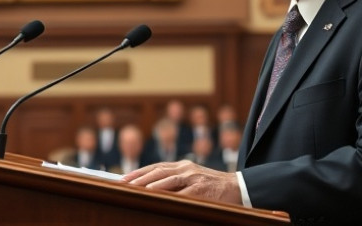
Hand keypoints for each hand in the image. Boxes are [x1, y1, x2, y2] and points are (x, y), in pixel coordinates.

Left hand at [122, 160, 242, 204]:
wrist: (239, 188)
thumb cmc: (214, 187)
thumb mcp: (194, 179)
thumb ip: (176, 182)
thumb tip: (152, 190)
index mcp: (183, 165)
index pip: (156, 167)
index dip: (139, 172)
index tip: (124, 178)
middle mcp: (186, 168)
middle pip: (157, 171)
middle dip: (138, 177)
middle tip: (122, 183)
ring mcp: (193, 177)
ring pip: (166, 178)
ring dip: (147, 183)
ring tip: (133, 188)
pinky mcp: (201, 187)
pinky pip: (180, 190)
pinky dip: (165, 192)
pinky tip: (154, 194)